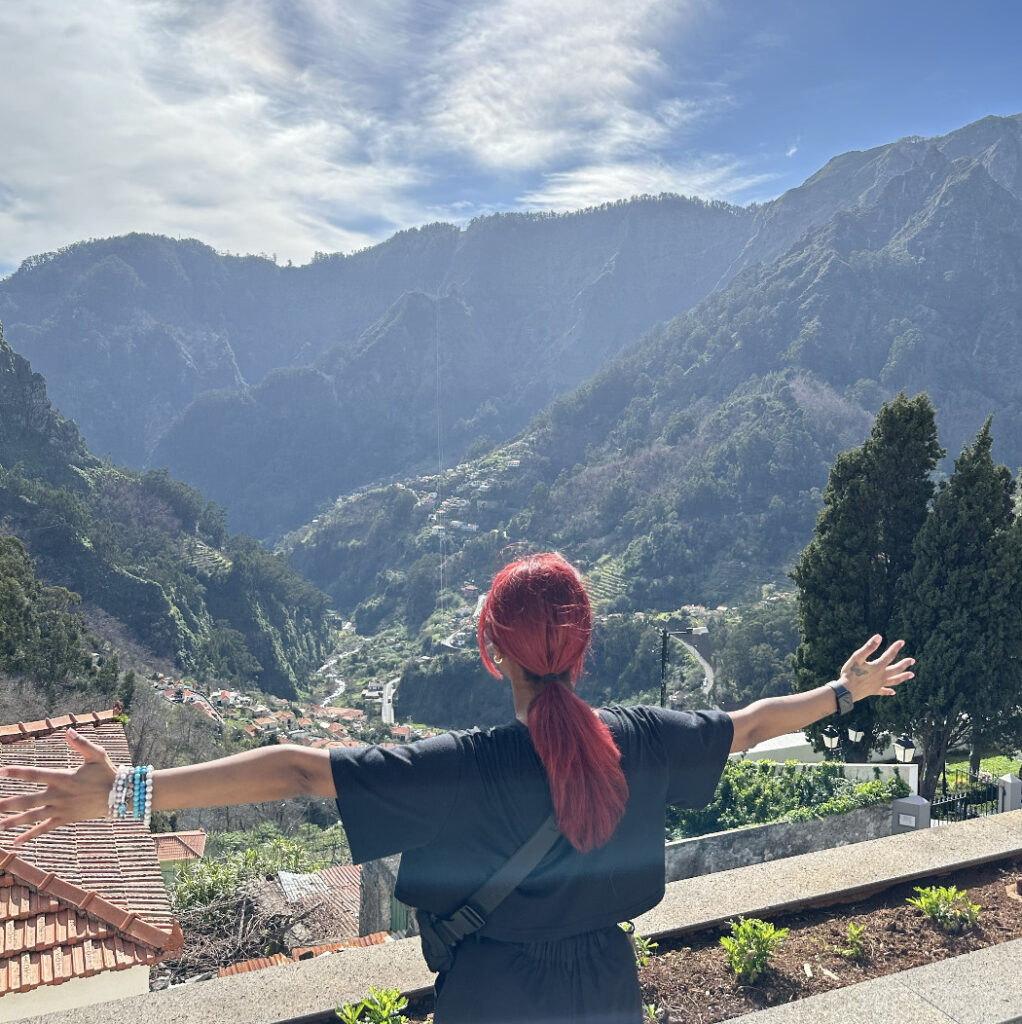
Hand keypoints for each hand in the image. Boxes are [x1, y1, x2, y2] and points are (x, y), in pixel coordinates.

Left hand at [0, 729, 115, 846]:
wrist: (119, 796)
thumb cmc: (106, 773)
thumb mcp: (97, 755)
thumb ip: (82, 744)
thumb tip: (68, 731)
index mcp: (63, 778)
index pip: (36, 775)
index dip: (18, 772)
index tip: (1, 771)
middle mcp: (59, 795)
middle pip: (28, 801)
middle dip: (7, 804)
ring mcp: (61, 809)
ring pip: (33, 817)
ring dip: (13, 822)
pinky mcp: (65, 819)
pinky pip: (45, 829)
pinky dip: (30, 836)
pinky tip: (16, 843)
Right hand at [839, 635, 914, 701]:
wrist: (847, 691)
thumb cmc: (850, 673)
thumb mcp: (857, 657)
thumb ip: (868, 647)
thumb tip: (879, 637)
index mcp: (878, 666)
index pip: (889, 655)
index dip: (895, 648)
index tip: (902, 642)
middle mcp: (881, 675)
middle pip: (896, 669)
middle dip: (905, 664)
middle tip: (912, 660)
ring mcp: (878, 684)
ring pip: (894, 680)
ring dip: (903, 677)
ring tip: (911, 674)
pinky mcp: (874, 691)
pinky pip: (884, 691)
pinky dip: (889, 691)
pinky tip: (893, 692)